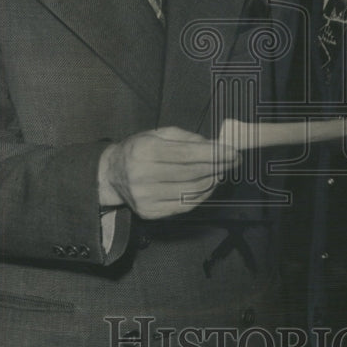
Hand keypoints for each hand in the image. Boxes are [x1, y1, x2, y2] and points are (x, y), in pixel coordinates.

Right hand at [98, 127, 239, 219]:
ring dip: (212, 182)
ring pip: (191, 192)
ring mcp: (145, 197)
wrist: (112, 174)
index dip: (214, 154)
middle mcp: (142, 175)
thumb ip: (187, 138)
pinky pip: (184, 206)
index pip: (187, 154)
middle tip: (233, 162)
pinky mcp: (149, 212)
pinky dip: (201, 196)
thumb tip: (215, 146)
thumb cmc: (139, 149)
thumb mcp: (158, 134)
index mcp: (144, 150)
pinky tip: (208, 186)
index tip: (233, 152)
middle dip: (218, 167)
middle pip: (192, 174)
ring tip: (220, 172)